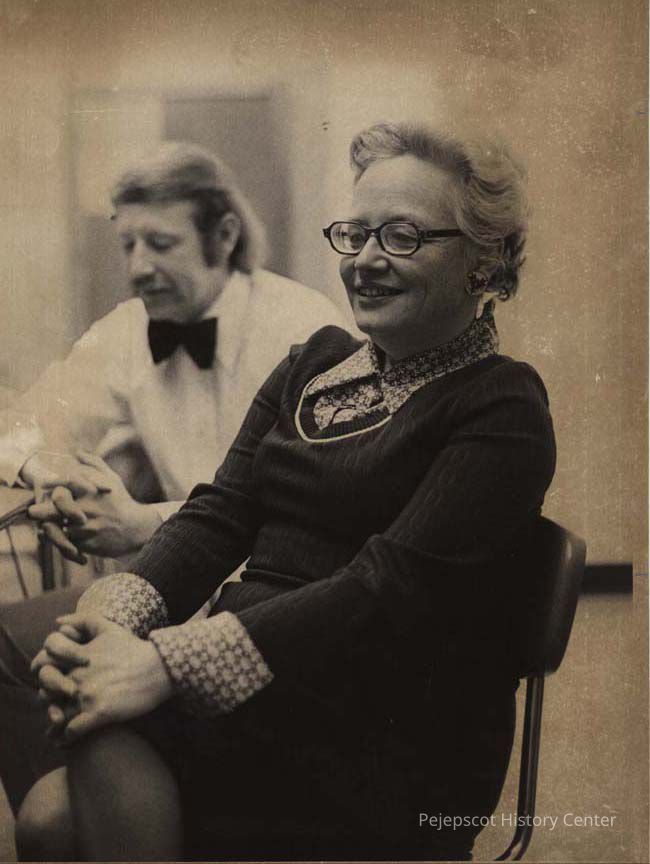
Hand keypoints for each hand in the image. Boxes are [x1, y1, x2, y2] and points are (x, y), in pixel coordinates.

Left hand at [28, 451, 161, 558]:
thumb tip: (77, 452)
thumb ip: (94, 464)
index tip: (42, 485)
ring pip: (57, 526)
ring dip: (48, 526)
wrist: (136, 528)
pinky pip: (65, 542)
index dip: (51, 482)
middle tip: (33, 511)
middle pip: (57, 504)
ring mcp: (87, 526)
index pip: (66, 481)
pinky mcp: (87, 543)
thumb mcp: (112, 479)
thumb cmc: (121, 502)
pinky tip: (58, 535)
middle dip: (41, 508)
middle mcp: (88, 507)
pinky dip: (59, 539)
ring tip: (44, 525)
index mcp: (92, 490)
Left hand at [34, 612, 172, 741]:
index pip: (45, 658)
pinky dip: (65, 738)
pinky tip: (67, 740)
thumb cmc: (134, 648)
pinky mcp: (99, 713)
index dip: (42, 666)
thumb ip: (81, 620)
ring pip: (56, 713)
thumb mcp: (108, 627)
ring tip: (55, 727)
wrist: (159, 668)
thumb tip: (57, 621)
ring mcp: (88, 695)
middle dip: (46, 696)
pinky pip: (71, 731)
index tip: (46, 676)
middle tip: (52, 703)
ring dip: (54, 721)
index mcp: (79, 655)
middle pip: (46, 689)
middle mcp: (79, 675)